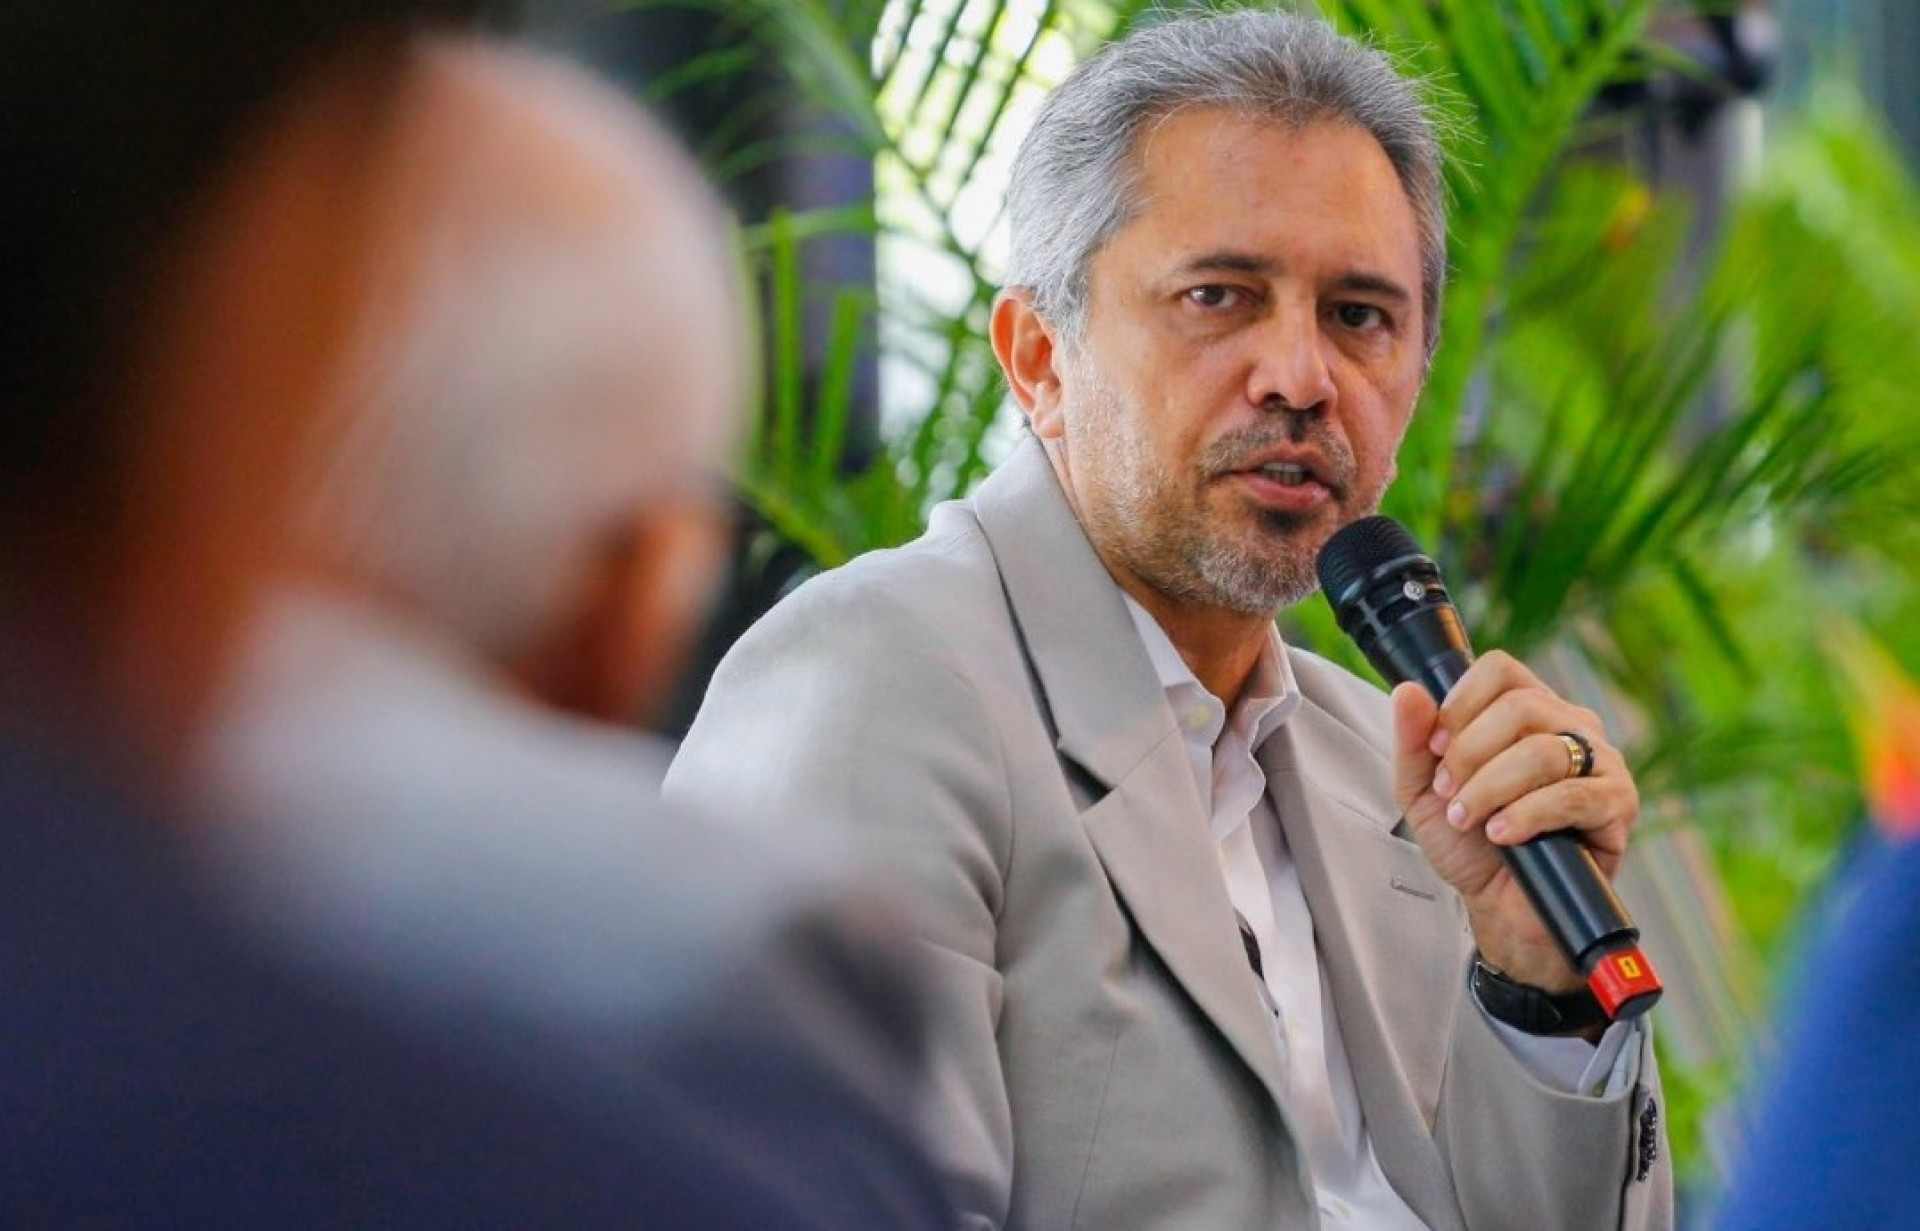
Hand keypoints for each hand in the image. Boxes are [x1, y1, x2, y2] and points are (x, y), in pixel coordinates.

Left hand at [1390, 652, 1638, 991]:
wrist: (1500, 904)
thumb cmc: (1469, 842)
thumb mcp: (1423, 791)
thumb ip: (1412, 742)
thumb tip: (1407, 691)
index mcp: (1527, 709)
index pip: (1500, 670)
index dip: (1461, 705)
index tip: (1437, 747)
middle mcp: (1569, 725)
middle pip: (1520, 706)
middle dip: (1470, 754)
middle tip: (1450, 792)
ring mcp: (1600, 761)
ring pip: (1543, 750)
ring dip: (1491, 788)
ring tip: (1470, 819)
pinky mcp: (1618, 803)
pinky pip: (1573, 795)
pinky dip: (1526, 815)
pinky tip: (1503, 834)